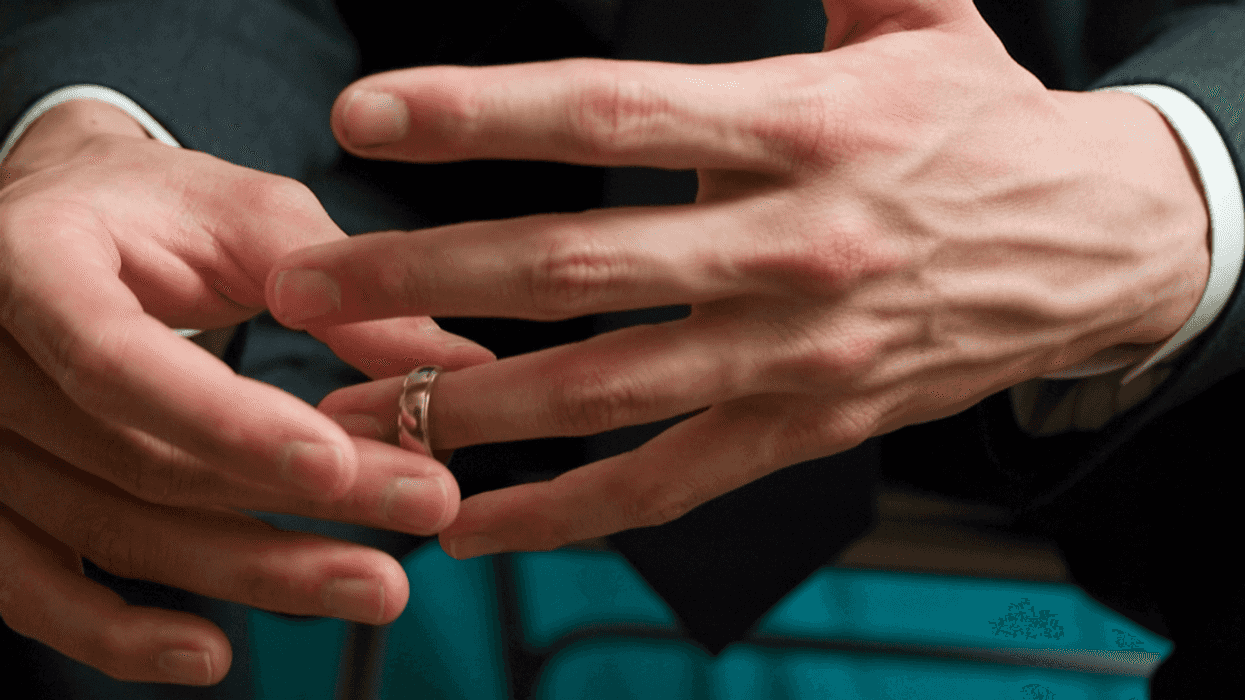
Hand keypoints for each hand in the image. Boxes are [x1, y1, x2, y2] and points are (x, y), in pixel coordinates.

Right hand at [0, 100, 493, 683]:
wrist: (59, 221)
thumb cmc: (154, 207)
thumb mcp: (245, 215)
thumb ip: (337, 286)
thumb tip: (456, 365)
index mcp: (33, 260)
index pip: (117, 360)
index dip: (227, 421)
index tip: (339, 464)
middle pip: (140, 461)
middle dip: (289, 499)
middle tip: (423, 509)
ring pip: (115, 532)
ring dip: (252, 572)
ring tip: (375, 584)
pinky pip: (34, 591)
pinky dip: (120, 636)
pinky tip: (212, 654)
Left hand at [270, 0, 1209, 558]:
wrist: (1095, 245)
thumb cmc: (983, 126)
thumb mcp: (918, 19)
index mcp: (804, 125)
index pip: (613, 110)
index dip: (482, 112)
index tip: (368, 116)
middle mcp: (791, 245)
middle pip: (574, 263)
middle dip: (422, 272)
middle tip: (308, 278)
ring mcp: (796, 352)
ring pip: (604, 387)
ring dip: (465, 404)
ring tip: (352, 410)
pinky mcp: (806, 428)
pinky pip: (668, 482)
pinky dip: (565, 511)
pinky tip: (474, 519)